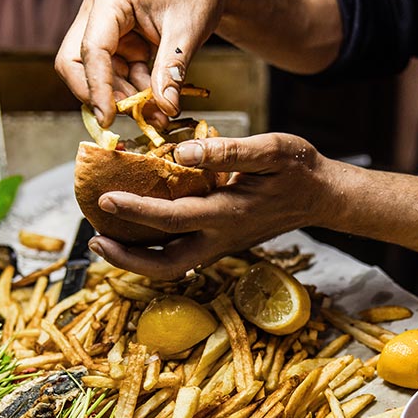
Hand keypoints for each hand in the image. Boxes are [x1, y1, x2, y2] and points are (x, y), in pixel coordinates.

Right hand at [55, 0, 233, 124]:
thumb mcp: (186, 31)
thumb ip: (171, 69)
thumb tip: (164, 107)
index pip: (92, 49)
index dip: (97, 87)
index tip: (107, 117)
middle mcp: (99, 13)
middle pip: (76, 63)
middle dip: (100, 94)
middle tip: (131, 115)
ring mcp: (106, 31)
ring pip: (98, 76)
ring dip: (124, 99)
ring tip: (157, 113)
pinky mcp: (118, 46)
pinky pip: (117, 78)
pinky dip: (135, 93)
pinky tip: (158, 101)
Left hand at [87, 134, 338, 279]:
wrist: (322, 197)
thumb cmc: (299, 169)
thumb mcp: (273, 150)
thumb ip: (229, 151)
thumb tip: (182, 153)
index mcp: (229, 214)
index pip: (173, 219)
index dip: (135, 210)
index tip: (105, 198)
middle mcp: (221, 239)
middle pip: (167, 266)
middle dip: (127, 260)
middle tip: (95, 240)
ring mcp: (220, 246)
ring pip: (171, 267)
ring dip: (135, 260)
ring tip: (104, 238)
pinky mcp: (220, 243)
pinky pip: (179, 255)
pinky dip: (152, 249)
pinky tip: (133, 231)